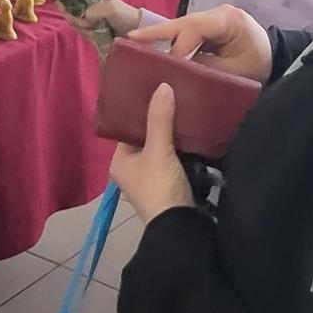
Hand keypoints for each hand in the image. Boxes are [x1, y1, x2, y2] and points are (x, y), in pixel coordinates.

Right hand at [69, 0, 142, 38]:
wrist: (135, 31)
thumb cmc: (124, 14)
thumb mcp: (110, 8)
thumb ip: (94, 11)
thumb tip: (82, 19)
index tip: (64, 5)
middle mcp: (86, 4)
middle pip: (67, 9)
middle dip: (73, 17)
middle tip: (84, 22)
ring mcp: (87, 17)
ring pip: (73, 22)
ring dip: (81, 28)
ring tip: (94, 29)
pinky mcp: (89, 29)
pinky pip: (80, 32)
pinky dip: (86, 35)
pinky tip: (95, 35)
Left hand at [109, 82, 193, 222]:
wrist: (181, 227)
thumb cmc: (160, 187)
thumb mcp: (158, 150)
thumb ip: (160, 118)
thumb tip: (162, 85)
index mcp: (119, 161)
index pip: (128, 127)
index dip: (141, 108)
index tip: (156, 88)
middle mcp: (132, 169)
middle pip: (146, 136)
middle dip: (161, 119)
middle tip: (175, 94)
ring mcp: (151, 178)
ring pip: (162, 146)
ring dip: (174, 133)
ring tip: (186, 106)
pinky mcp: (170, 184)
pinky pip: (175, 157)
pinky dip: (183, 147)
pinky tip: (193, 130)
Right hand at [132, 5, 273, 84]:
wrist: (277, 61)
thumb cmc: (258, 67)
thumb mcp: (235, 74)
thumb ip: (206, 71)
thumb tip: (177, 74)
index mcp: (229, 19)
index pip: (195, 27)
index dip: (177, 46)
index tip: (167, 68)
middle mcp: (217, 13)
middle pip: (182, 22)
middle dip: (155, 32)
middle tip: (129, 41)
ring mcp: (211, 18)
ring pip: (180, 26)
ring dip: (158, 37)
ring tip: (132, 45)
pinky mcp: (207, 28)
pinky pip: (184, 33)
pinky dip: (168, 41)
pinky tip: (148, 48)